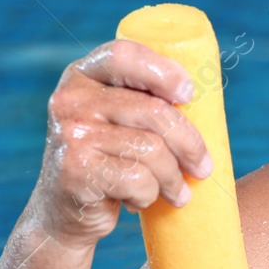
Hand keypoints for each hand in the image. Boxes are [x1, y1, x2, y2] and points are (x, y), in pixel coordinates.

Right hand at [31, 39, 213, 247]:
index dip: (162, 71)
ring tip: (177, 193)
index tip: (189, 94)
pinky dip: (148, 196)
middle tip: (204, 168)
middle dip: (189, 143)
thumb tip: (204, 96)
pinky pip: (137, 179)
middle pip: (152, 110)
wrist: (63, 214)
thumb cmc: (108, 161)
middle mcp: (70, 99)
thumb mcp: (117, 121)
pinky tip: (138, 201)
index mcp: (83, 76)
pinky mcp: (75, 170)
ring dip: (172, 179)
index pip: (124, 55)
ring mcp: (70, 133)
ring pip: (151, 149)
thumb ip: (144, 100)